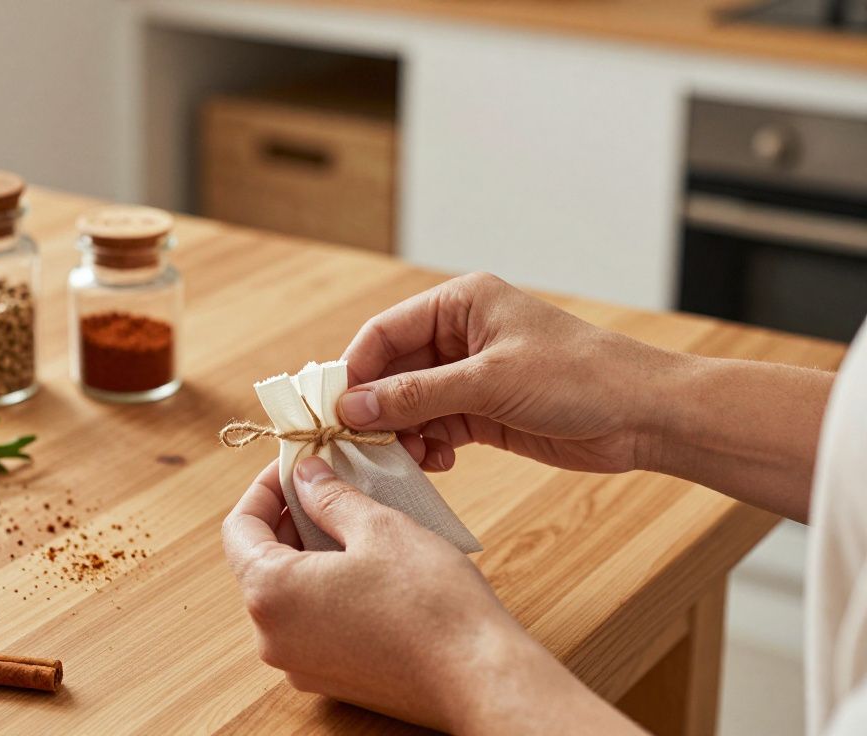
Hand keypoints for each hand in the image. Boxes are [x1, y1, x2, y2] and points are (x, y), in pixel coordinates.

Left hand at [221, 457, 639, 734]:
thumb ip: (328, 496)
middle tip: (328, 484)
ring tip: (352, 520)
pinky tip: (365, 565)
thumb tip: (303, 474)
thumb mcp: (378, 527)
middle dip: (290, 517)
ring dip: (309, 551)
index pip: (239, 527)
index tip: (296, 466)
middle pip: (259, 560)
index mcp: (270, 594)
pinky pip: (310, 622)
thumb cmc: (431, 602)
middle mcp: (271, 637)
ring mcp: (298, 664)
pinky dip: (325, 587)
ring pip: (286, 592)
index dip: (265, 488)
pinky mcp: (329, 679)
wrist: (480, 678)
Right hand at [338, 272, 679, 473]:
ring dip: (402, 433)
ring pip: (410, 404)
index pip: (384, 332)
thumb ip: (418, 395)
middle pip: (392, 371)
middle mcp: (460, 335)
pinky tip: (437, 462)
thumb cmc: (579, 377)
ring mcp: (471, 375)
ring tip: (407, 458)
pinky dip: (428, 447)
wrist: (645, 416)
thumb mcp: (489, 382)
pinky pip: (436, 427)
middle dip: (376, 408)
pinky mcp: (484, 412)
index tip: (332, 410)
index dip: (354, 370)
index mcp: (460, 304)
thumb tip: (352, 406)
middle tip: (359, 444)